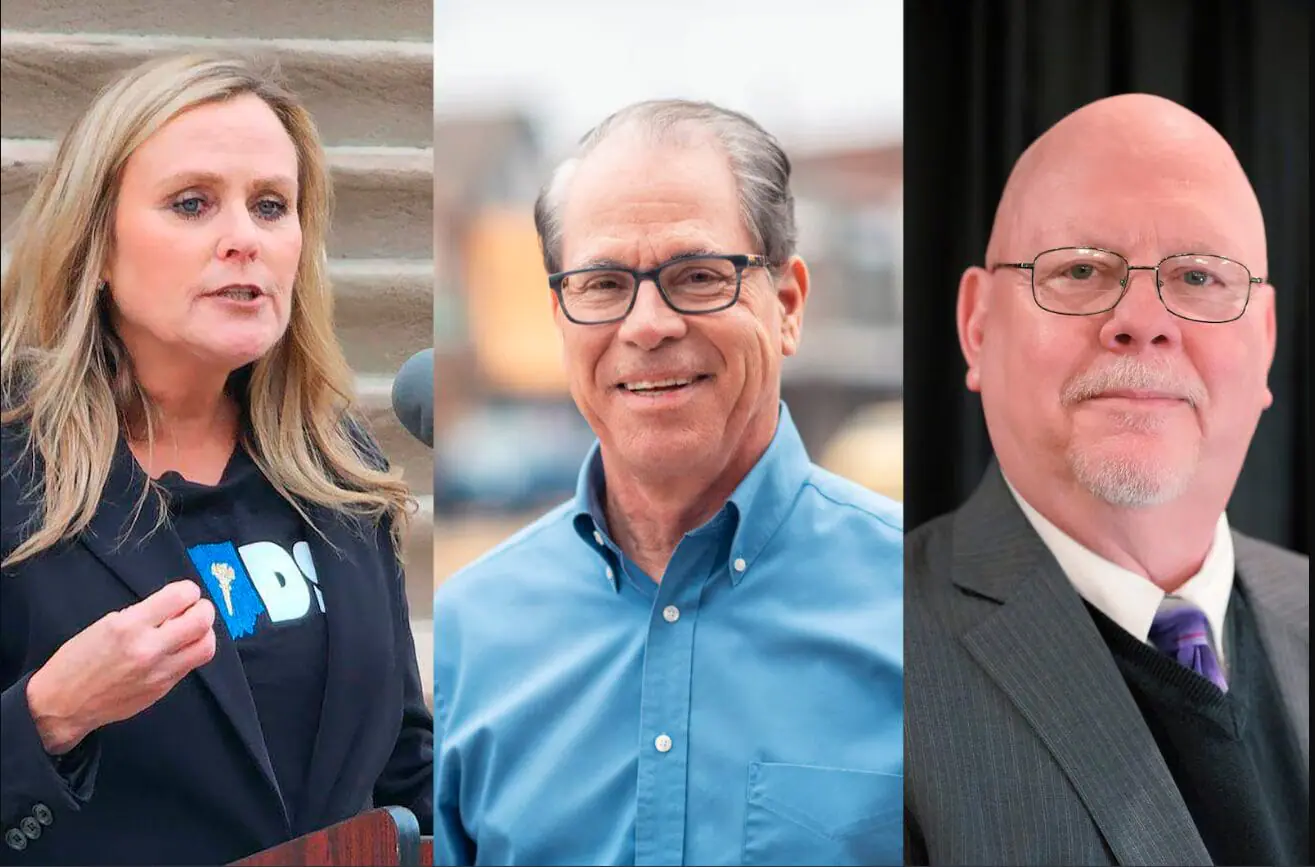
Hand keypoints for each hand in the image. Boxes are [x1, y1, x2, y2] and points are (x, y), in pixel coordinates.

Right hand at [25, 580, 216, 754]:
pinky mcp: (163, 688)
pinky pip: (192, 665)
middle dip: (203, 609)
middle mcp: (148, 649)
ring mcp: (159, 672)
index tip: (185, 593)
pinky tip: (179, 649)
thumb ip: (143, 613)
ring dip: (203, 633)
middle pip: (202, 621)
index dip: (188, 591)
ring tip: (191, 631)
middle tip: (195, 609)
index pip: (180, 597)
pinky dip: (191, 653)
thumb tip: (173, 605)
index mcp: (129, 626)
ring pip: (206, 646)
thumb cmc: (77, 663)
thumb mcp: (106, 624)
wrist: (64, 705)